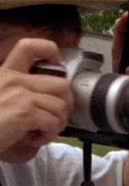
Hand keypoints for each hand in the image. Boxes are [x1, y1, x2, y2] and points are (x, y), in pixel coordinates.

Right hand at [0, 39, 72, 155]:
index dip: (51, 53)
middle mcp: (12, 79)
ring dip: (58, 123)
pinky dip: (49, 134)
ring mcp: (19, 94)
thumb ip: (18, 92)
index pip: (30, 46)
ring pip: (61, 105)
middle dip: (65, 104)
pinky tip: (35, 139)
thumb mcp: (0, 98)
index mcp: (4, 73)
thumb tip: (51, 98)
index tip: (56, 68)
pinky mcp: (24, 111)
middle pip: (61, 83)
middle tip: (54, 117)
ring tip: (43, 131)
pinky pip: (54, 121)